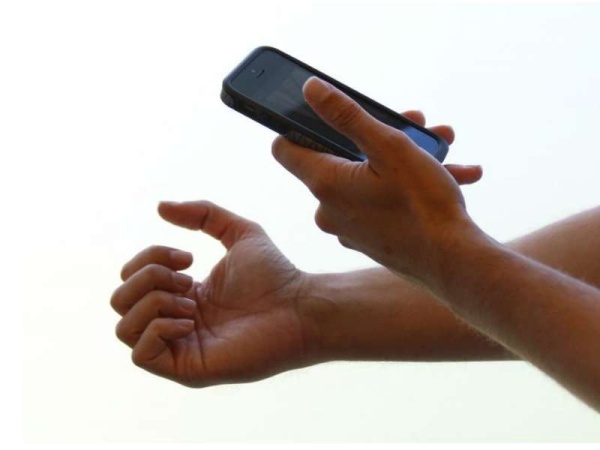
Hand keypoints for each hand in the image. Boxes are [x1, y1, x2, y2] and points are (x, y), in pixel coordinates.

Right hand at [111, 201, 317, 386]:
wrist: (299, 307)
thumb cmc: (275, 275)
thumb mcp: (238, 231)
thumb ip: (203, 214)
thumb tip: (160, 206)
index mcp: (181, 295)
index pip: (132, 278)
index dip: (150, 258)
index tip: (189, 257)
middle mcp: (174, 322)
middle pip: (119, 300)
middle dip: (148, 278)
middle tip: (190, 278)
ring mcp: (178, 347)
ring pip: (123, 328)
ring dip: (153, 302)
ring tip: (192, 301)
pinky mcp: (187, 369)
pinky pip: (141, 355)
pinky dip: (158, 328)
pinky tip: (191, 320)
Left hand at [272, 77, 483, 285]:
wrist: (456, 265)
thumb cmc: (424, 205)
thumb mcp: (389, 147)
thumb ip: (347, 115)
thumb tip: (310, 89)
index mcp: (325, 183)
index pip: (285, 148)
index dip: (299, 125)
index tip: (326, 115)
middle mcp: (328, 209)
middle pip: (338, 158)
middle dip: (375, 136)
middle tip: (413, 123)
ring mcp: (348, 228)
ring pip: (367, 179)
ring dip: (401, 158)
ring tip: (440, 147)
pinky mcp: (368, 240)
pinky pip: (380, 203)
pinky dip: (406, 187)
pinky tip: (450, 176)